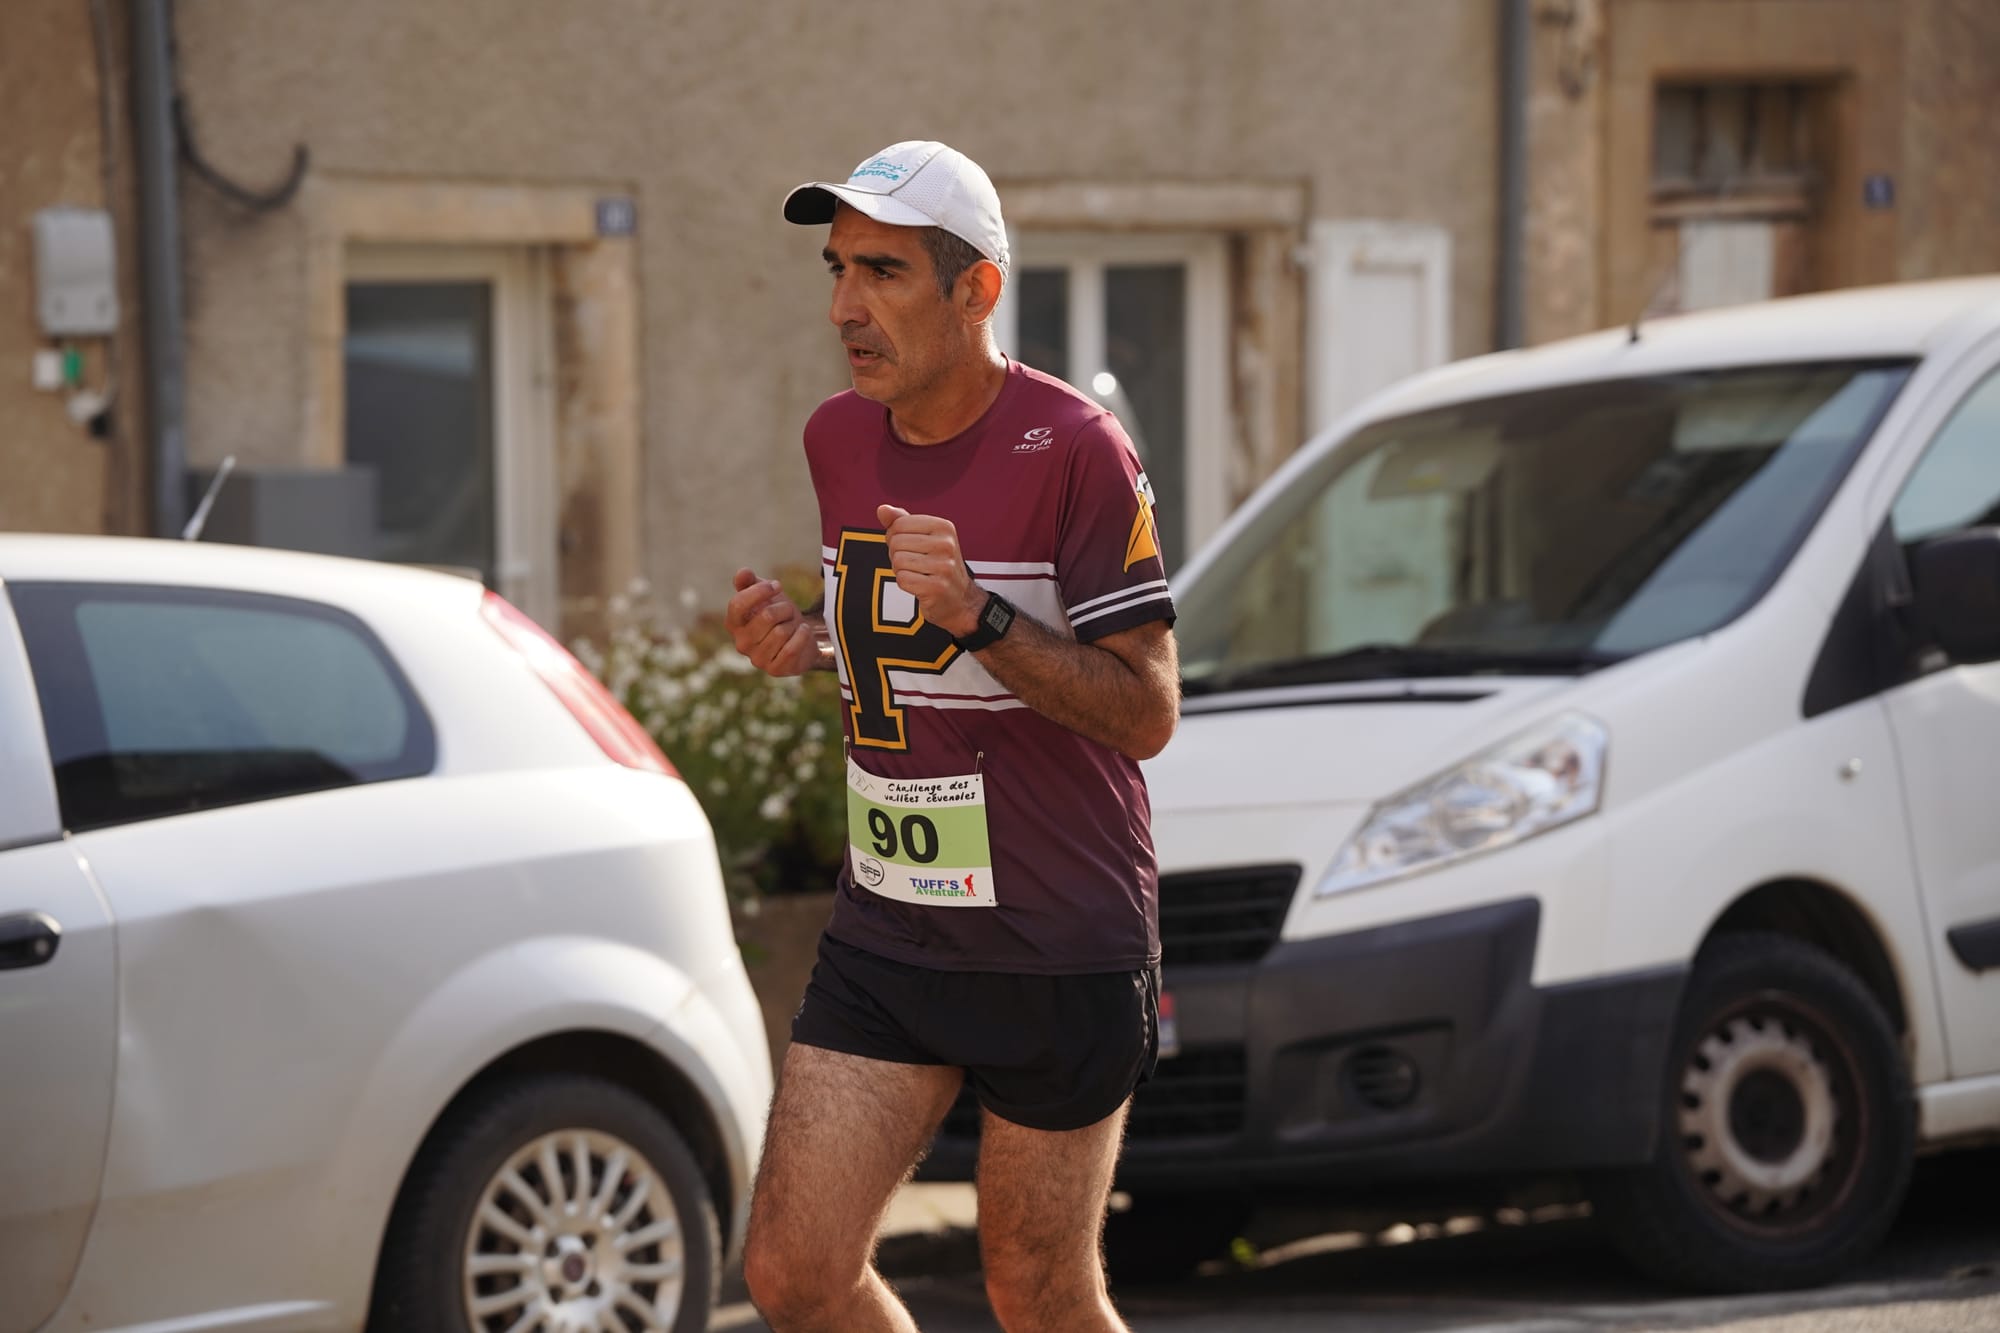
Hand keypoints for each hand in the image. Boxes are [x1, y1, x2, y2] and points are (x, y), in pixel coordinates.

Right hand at [725, 569, 818, 676]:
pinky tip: (802, 633)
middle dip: (785, 608)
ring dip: (794, 623)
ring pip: (781, 631)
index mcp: (734, 623)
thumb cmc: (779, 614)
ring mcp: (757, 659)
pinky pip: (792, 648)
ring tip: (793, 624)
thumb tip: (742, 573)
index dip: (760, 591)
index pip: (738, 604)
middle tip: (789, 611)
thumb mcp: (765, 594)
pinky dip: (802, 635)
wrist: (801, 638)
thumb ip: (750, 581)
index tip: (778, 585)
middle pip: (766, 616)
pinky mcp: (774, 670)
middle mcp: (741, 643)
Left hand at [878, 504, 985, 637]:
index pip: (899, 524)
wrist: (959, 599)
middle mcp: (947, 545)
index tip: (910, 546)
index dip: (895, 536)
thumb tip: (882, 509)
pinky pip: (902, 579)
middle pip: (896, 542)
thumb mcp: (923, 537)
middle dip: (897, 554)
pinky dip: (905, 583)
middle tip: (914, 563)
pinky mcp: (937, 587)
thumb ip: (901, 521)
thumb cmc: (937, 564)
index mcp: (944, 527)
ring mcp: (944, 567)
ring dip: (901, 570)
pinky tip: (919, 584)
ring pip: (898, 561)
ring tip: (918, 573)